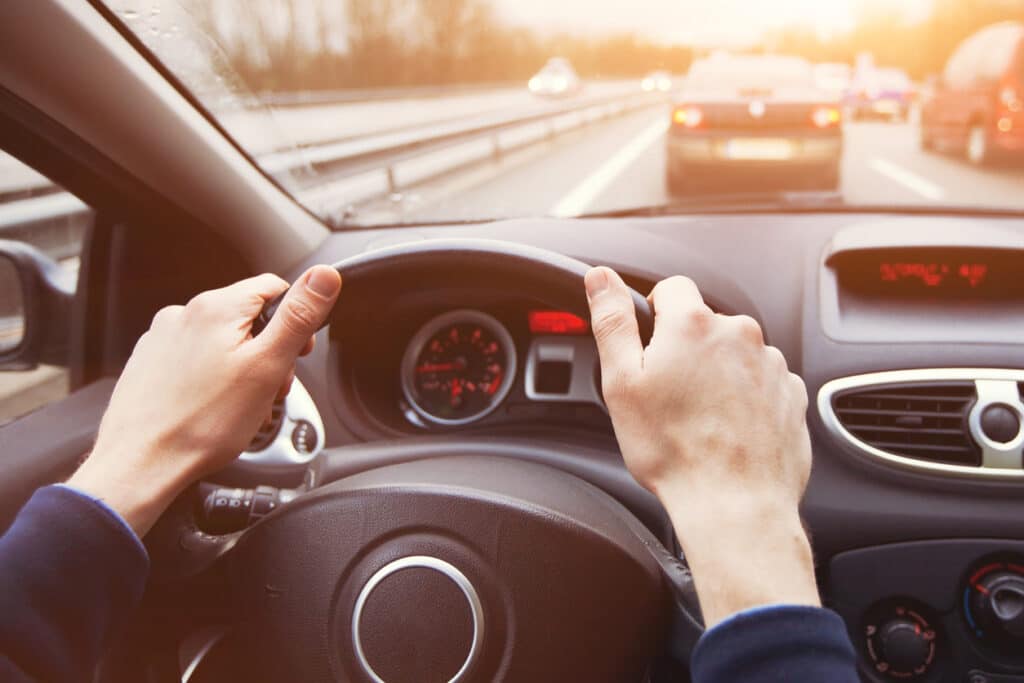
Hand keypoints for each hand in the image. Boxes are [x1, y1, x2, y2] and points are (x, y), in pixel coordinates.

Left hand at [68, 266, 341, 536]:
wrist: (141, 463)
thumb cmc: (203, 423)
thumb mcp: (268, 366)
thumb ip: (299, 316)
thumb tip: (325, 276)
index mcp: (217, 307)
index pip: (274, 287)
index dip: (295, 320)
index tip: (298, 352)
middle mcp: (184, 314)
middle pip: (248, 317)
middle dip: (268, 350)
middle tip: (271, 388)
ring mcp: (163, 338)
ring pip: (222, 341)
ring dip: (243, 367)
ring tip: (242, 405)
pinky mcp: (151, 363)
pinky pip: (195, 360)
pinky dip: (213, 378)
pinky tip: (214, 407)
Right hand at [585, 266, 818, 626]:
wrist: (734, 505)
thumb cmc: (673, 451)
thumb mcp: (621, 383)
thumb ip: (612, 321)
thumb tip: (600, 277)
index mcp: (693, 324)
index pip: (672, 289)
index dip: (654, 315)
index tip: (650, 350)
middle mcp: (740, 334)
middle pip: (705, 325)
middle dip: (686, 351)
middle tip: (669, 397)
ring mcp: (771, 364)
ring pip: (734, 355)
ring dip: (718, 375)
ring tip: (700, 420)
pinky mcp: (791, 395)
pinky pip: (761, 383)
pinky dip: (745, 399)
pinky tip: (727, 431)